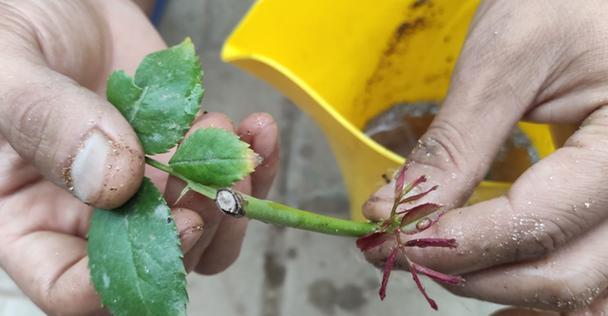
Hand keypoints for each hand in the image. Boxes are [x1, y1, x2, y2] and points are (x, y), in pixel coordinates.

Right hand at [0, 1, 278, 314]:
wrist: (63, 5)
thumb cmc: (13, 31)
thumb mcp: (7, 69)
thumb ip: (46, 122)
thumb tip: (115, 181)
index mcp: (28, 218)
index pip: (70, 288)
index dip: (124, 280)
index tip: (176, 223)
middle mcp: (89, 215)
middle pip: (153, 266)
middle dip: (200, 231)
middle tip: (218, 179)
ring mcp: (143, 188)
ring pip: (201, 234)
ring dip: (233, 199)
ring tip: (233, 137)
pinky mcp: (182, 157)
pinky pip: (226, 182)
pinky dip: (255, 162)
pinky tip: (257, 128)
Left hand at [363, 0, 607, 313]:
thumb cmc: (565, 1)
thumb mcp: (506, 59)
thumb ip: (457, 144)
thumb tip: (395, 213)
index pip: (537, 223)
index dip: (457, 243)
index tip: (391, 238)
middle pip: (564, 275)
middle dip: (474, 275)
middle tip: (401, 252)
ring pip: (575, 285)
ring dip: (499, 285)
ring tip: (436, 260)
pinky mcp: (606, 204)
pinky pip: (580, 265)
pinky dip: (527, 276)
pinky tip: (484, 267)